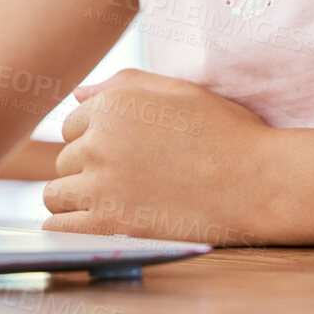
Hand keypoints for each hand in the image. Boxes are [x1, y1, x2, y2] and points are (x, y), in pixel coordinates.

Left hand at [41, 69, 273, 246]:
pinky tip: (91, 225)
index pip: (73, 124)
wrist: (258, 183)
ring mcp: (101, 184)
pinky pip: (58, 227)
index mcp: (114, 104)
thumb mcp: (178, 91)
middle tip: (126, 180)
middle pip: (64, 159)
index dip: (96, 139)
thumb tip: (78, 94)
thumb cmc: (226, 133)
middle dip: (87, 168)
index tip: (123, 154)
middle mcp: (99, 140)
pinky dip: (68, 228)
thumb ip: (124, 85)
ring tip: (111, 203)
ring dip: (76, 199)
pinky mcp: (109, 224)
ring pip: (56, 194)